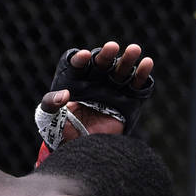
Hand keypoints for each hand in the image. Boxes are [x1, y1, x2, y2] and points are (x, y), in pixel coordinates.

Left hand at [35, 41, 154, 153]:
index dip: (81, 59)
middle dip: (107, 55)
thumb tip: (64, 94)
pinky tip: (147, 63)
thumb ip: (51, 103)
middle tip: (112, 47)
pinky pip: (136, 86)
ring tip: (134, 49)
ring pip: (121, 71)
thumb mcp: (49, 116)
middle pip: (103, 64)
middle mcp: (96, 82)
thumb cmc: (61, 130)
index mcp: (76, 80)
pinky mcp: (128, 102)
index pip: (79, 65)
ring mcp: (113, 91)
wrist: (80, 148)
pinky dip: (142, 75)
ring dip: (128, 60)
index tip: (85, 56)